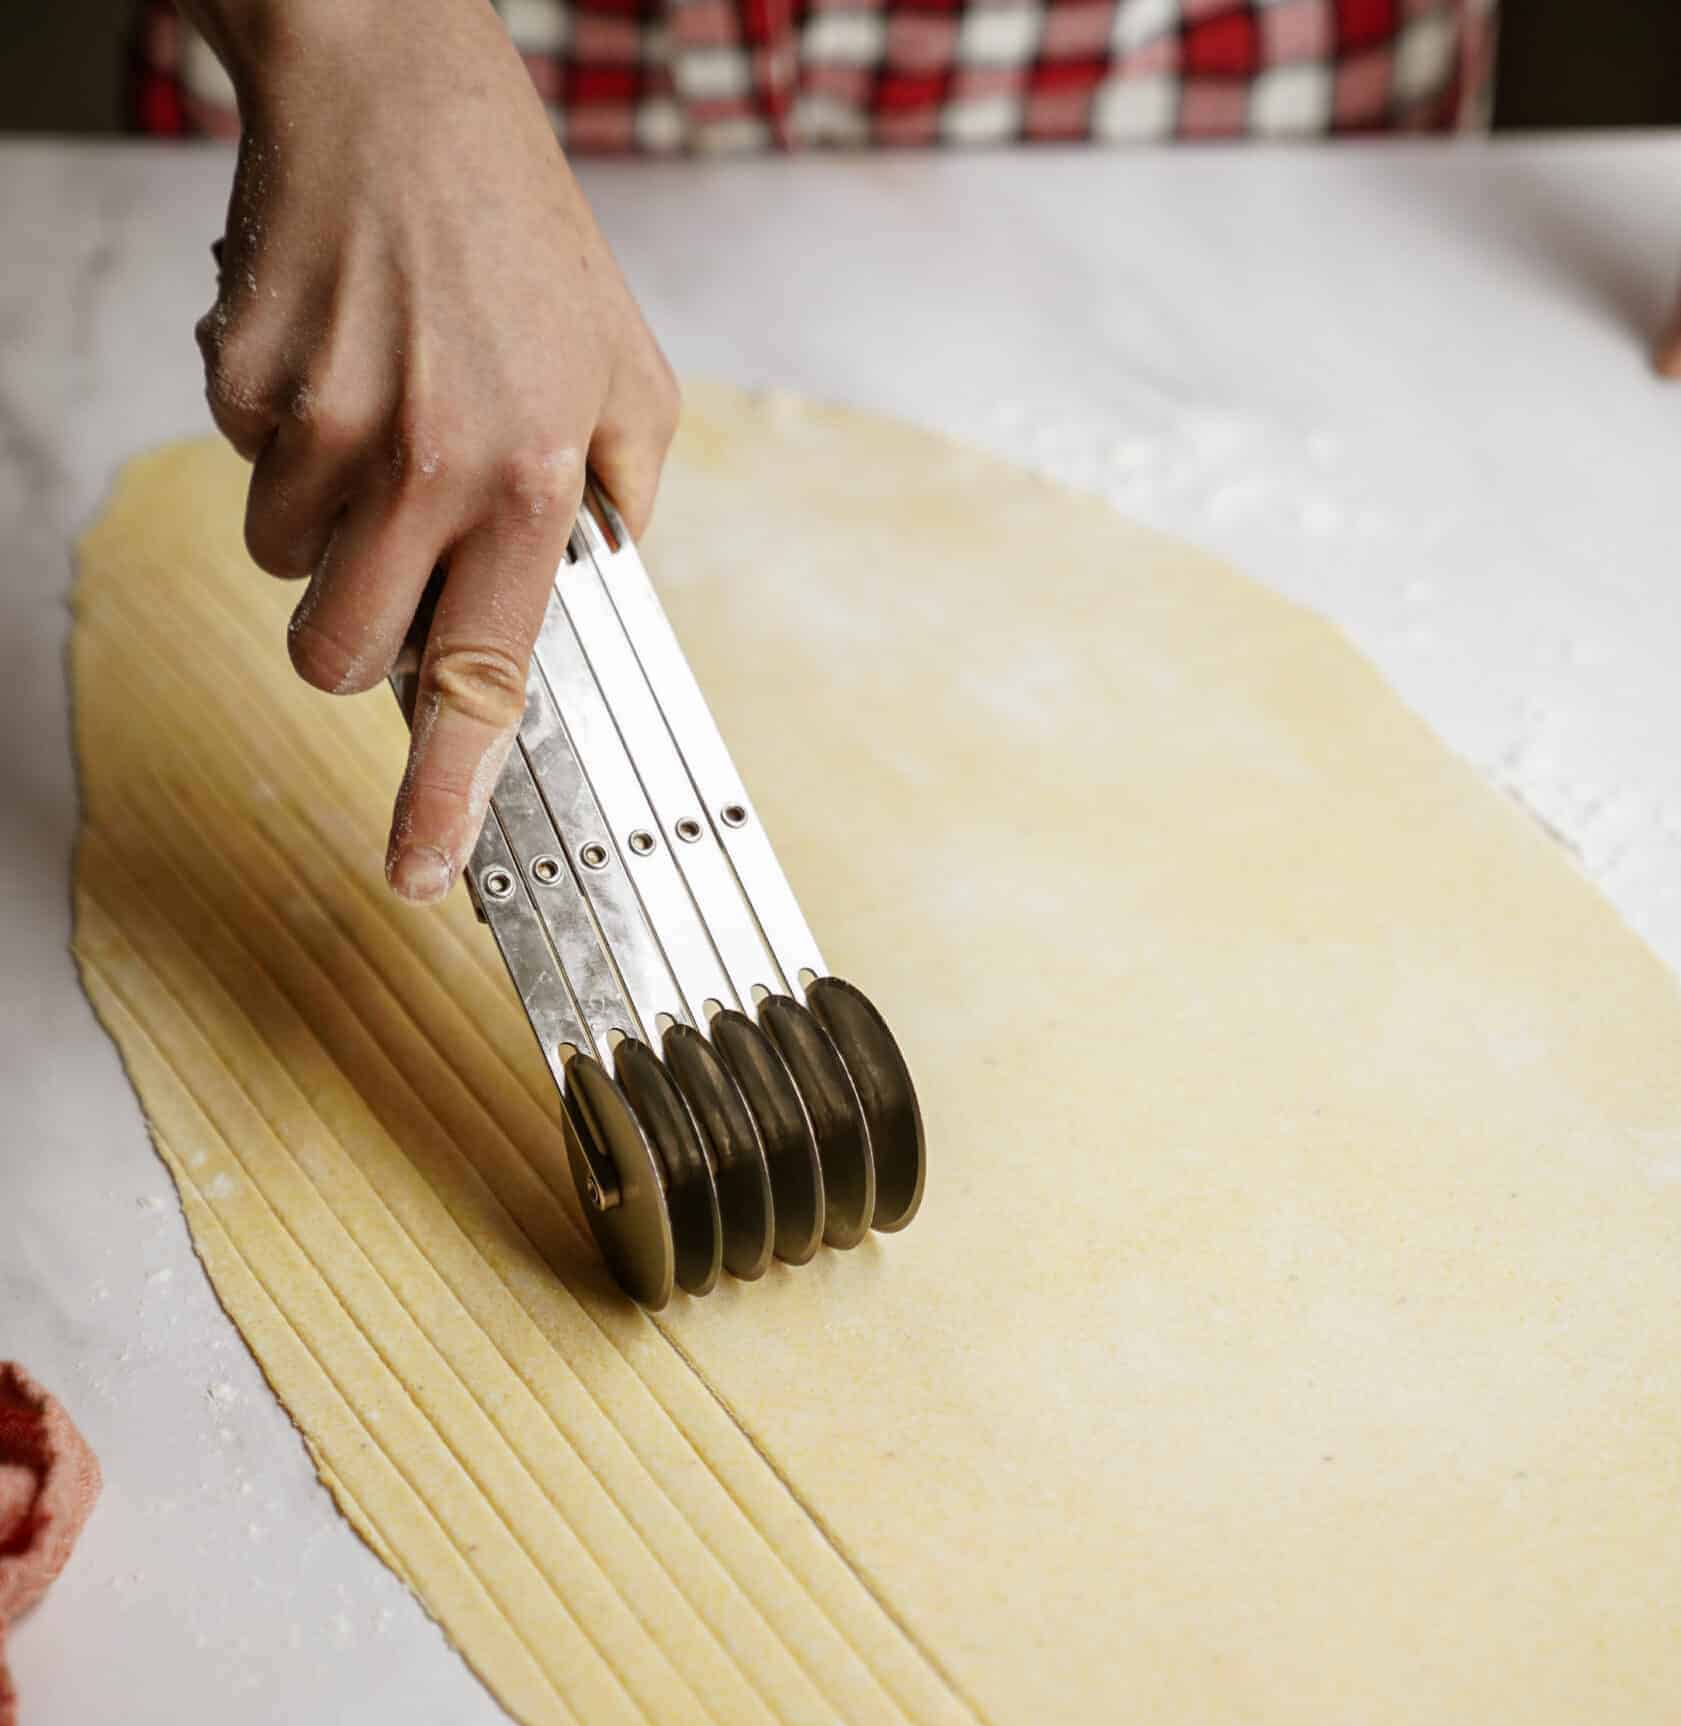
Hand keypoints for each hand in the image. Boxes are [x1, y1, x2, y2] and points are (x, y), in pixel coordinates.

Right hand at [188, 0, 679, 900]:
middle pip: (339, 657)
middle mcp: (425, 464)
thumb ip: (621, 507)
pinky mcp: (240, 380)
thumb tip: (595, 600)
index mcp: (532, 480)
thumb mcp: (629, 373)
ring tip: (377, 415)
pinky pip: (244, 471)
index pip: (483, 677)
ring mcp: (321, 424)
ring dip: (321, 527)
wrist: (393, 88)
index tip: (418, 871)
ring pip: (284, 569)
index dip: (444, 792)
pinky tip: (333, 360)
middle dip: (354, 641)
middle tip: (391, 563)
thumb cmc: (518, 235)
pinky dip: (280, 440)